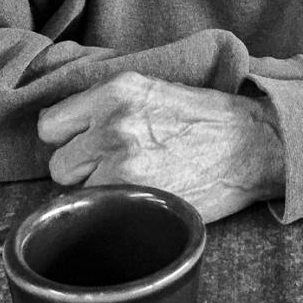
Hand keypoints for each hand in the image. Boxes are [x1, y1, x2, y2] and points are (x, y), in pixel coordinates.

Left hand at [37, 71, 284, 222]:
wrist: (251, 145)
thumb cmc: (207, 121)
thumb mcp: (154, 91)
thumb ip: (109, 105)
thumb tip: (66, 126)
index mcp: (115, 90)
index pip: (50, 123)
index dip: (66, 139)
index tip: (82, 147)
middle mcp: (111, 121)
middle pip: (58, 162)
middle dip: (80, 169)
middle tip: (112, 169)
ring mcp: (120, 160)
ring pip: (75, 191)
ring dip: (95, 192)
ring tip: (129, 185)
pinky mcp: (134, 193)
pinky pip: (98, 211)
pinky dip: (114, 211)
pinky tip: (138, 201)